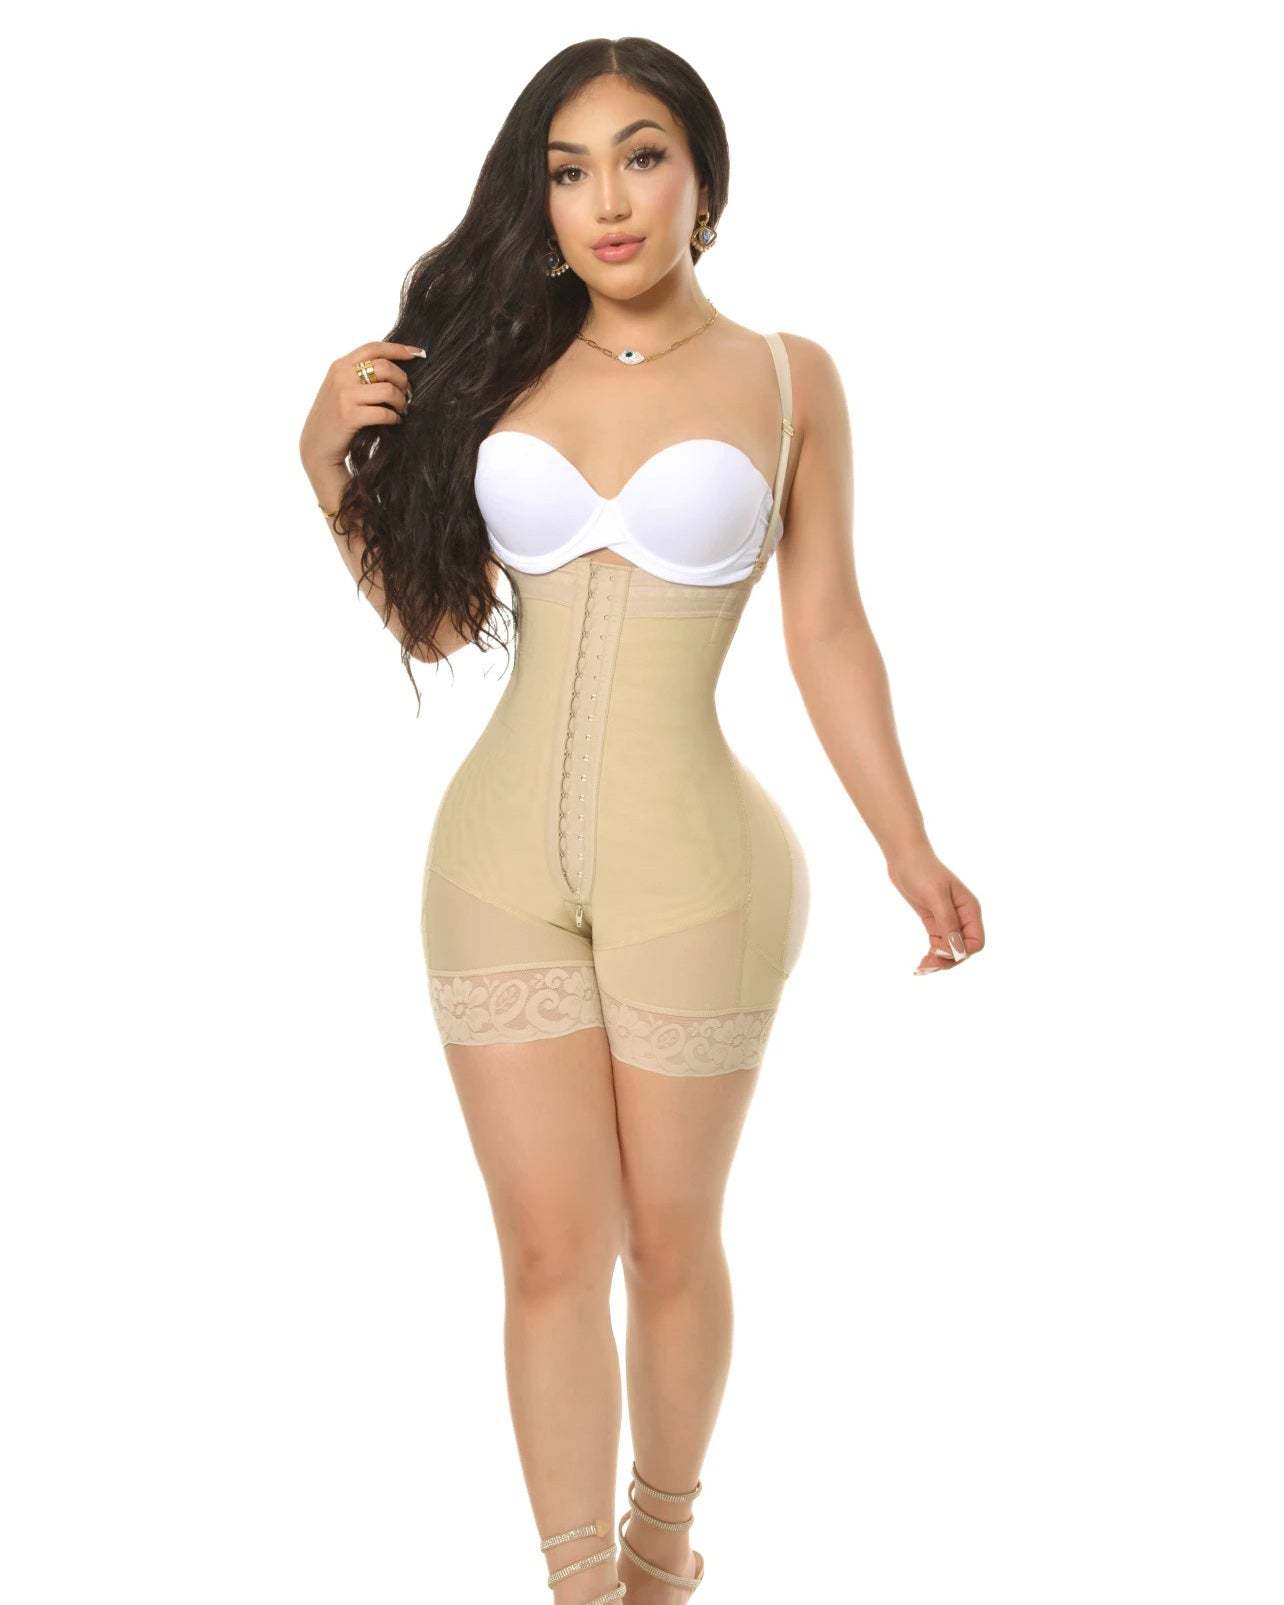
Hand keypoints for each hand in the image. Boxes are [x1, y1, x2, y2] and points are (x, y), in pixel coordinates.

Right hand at [299, 340, 425, 472]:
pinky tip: (395, 421)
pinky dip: (395, 418)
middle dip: (403, 381)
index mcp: (340, 366)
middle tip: (408, 394)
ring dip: (401, 401)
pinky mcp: (350, 416)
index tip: (417, 353)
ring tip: (402, 410)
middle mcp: (341, 376)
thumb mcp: (340, 388)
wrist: (316, 446)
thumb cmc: (334, 417)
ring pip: (388, 390)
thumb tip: (393, 368)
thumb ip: (358, 374)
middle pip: (385, 367)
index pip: (373, 348)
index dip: (398, 349)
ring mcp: (345, 396)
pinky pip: (384, 412)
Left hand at [886, 845, 984, 974]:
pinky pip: (939, 944)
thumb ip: (948, 923)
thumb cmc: (922, 871)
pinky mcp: (934, 921)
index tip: (938, 950)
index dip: (961, 952)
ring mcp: (949, 919)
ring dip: (939, 960)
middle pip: (964, 949)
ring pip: (951, 949)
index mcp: (970, 909)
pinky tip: (921, 962)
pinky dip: (932, 954)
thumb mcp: (935, 896)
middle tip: (925, 965)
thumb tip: (958, 950)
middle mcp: (963, 917)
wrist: (904, 857)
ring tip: (921, 968)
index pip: (976, 942)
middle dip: (948, 960)